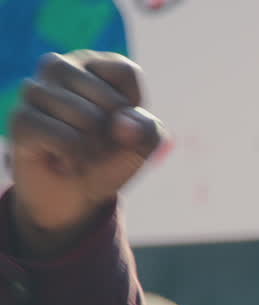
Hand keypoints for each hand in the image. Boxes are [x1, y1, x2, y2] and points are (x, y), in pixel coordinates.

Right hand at [7, 51, 163, 255]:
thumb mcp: (142, 144)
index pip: (127, 71)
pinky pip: (65, 138)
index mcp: (91, 64)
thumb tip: (122, 125)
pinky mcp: (21, 120)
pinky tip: (64, 161)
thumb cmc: (109, 158)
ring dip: (93, 148)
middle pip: (110, 100)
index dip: (132, 107)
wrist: (76, 196)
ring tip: (79, 151)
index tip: (120, 122)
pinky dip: (74, 158)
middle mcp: (58, 67)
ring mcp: (35, 91)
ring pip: (87, 119)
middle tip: (96, 143)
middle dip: (113, 134)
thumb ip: (148, 130)